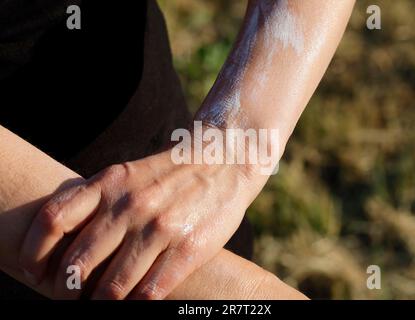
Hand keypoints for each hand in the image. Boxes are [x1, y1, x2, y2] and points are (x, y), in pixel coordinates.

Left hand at [19, 149, 255, 298]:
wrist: (223, 161)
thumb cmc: (169, 172)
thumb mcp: (127, 173)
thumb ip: (96, 198)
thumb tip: (63, 236)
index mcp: (109, 183)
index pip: (53, 220)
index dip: (34, 253)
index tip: (36, 272)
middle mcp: (129, 206)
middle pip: (77, 263)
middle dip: (67, 290)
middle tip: (69, 297)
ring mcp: (159, 228)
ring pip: (112, 287)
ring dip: (100, 304)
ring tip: (100, 304)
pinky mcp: (187, 248)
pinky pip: (149, 292)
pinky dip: (135, 306)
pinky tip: (133, 304)